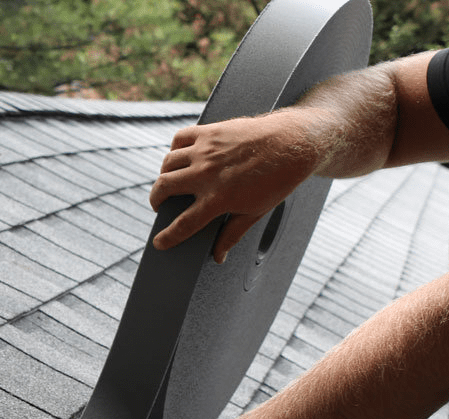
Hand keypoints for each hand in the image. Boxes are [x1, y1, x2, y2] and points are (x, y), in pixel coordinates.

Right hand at [149, 111, 318, 262]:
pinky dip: (175, 149)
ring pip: (168, 163)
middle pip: (165, 189)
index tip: (159, 243)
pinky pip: (179, 139)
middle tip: (159, 206)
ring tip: (169, 182)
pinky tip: (180, 157)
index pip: (184, 224)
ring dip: (163, 175)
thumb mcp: (255, 212)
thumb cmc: (277, 180)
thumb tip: (218, 257)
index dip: (168, 237)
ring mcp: (206, 151)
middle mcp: (207, 174)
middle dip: (156, 201)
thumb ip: (231, 234)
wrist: (292, 143)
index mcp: (218, 199)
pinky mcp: (210, 132)